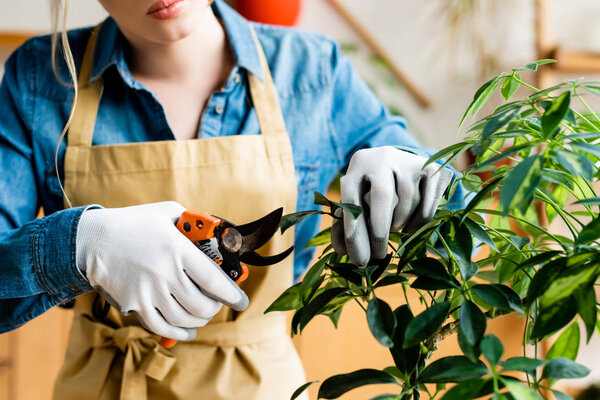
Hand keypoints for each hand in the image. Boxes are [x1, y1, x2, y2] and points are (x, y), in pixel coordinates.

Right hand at [76, 201, 248, 339]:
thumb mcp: (168, 212)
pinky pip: (162, 327)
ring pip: (185, 318)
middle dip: (216, 307)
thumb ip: (193, 222)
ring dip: (200, 319)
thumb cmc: (134, 223)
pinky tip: (188, 330)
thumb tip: (216, 233)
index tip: (241, 301)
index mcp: (178, 249)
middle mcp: (165, 273)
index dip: (232, 295)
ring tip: (203, 313)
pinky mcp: (135, 305)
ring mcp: (149, 292)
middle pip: (202, 305)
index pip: (213, 280)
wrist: (93, 240)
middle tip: (217, 303)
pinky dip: (180, 332)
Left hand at [332, 146, 451, 265]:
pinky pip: (428, 199)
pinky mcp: (430, 166)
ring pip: (407, 198)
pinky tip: (412, 227)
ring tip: (396, 230)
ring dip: (401, 222)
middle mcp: (381, 158)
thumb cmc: (372, 189)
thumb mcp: (357, 200)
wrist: (402, 162)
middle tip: (379, 256)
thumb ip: (346, 223)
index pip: (351, 200)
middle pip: (382, 195)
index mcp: (357, 166)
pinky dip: (421, 219)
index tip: (359, 260)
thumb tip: (341, 249)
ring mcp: (407, 160)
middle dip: (380, 230)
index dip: (354, 234)